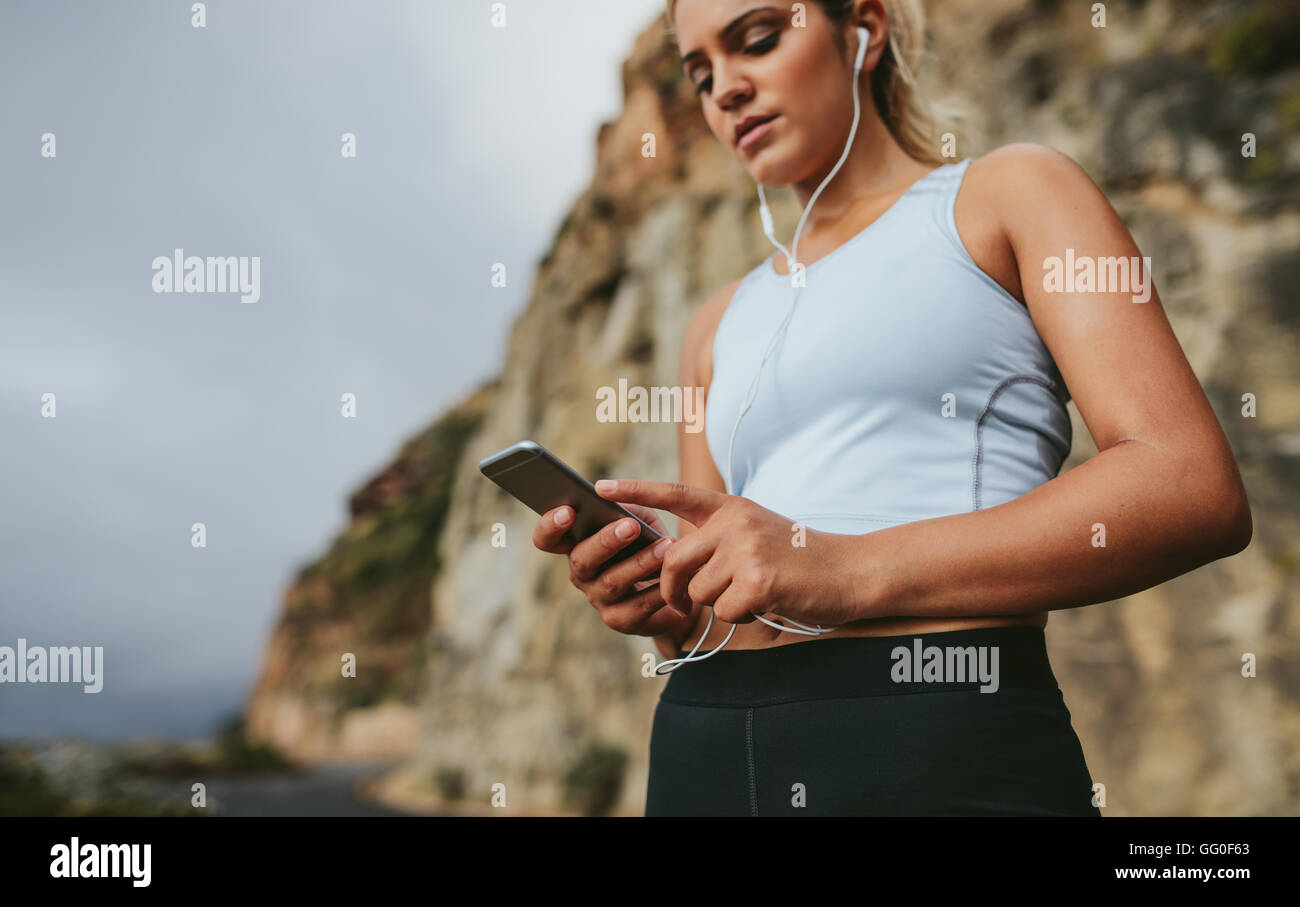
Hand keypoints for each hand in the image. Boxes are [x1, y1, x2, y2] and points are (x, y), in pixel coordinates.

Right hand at [531, 501, 696, 641]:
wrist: (677, 585)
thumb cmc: (650, 543)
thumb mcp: (642, 518)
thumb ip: (629, 507)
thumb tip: (617, 496)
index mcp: (578, 543)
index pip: (548, 539)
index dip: (550, 526)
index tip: (568, 511)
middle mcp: (581, 572)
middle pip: (581, 560)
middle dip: (606, 542)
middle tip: (631, 526)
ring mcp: (597, 598)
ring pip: (611, 582)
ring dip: (638, 564)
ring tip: (664, 547)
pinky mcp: (620, 620)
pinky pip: (636, 606)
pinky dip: (655, 591)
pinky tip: (671, 577)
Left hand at [593, 479, 855, 627]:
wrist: (850, 571)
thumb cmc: (800, 560)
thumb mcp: (756, 532)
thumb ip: (718, 538)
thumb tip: (675, 563)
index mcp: (731, 508)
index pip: (675, 494)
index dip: (636, 491)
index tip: (601, 489)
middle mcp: (734, 523)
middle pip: (674, 560)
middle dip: (671, 590)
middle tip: (680, 606)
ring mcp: (746, 550)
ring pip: (698, 590)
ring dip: (717, 604)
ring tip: (751, 594)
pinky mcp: (757, 581)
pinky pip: (723, 611)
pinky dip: (740, 616)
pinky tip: (766, 603)